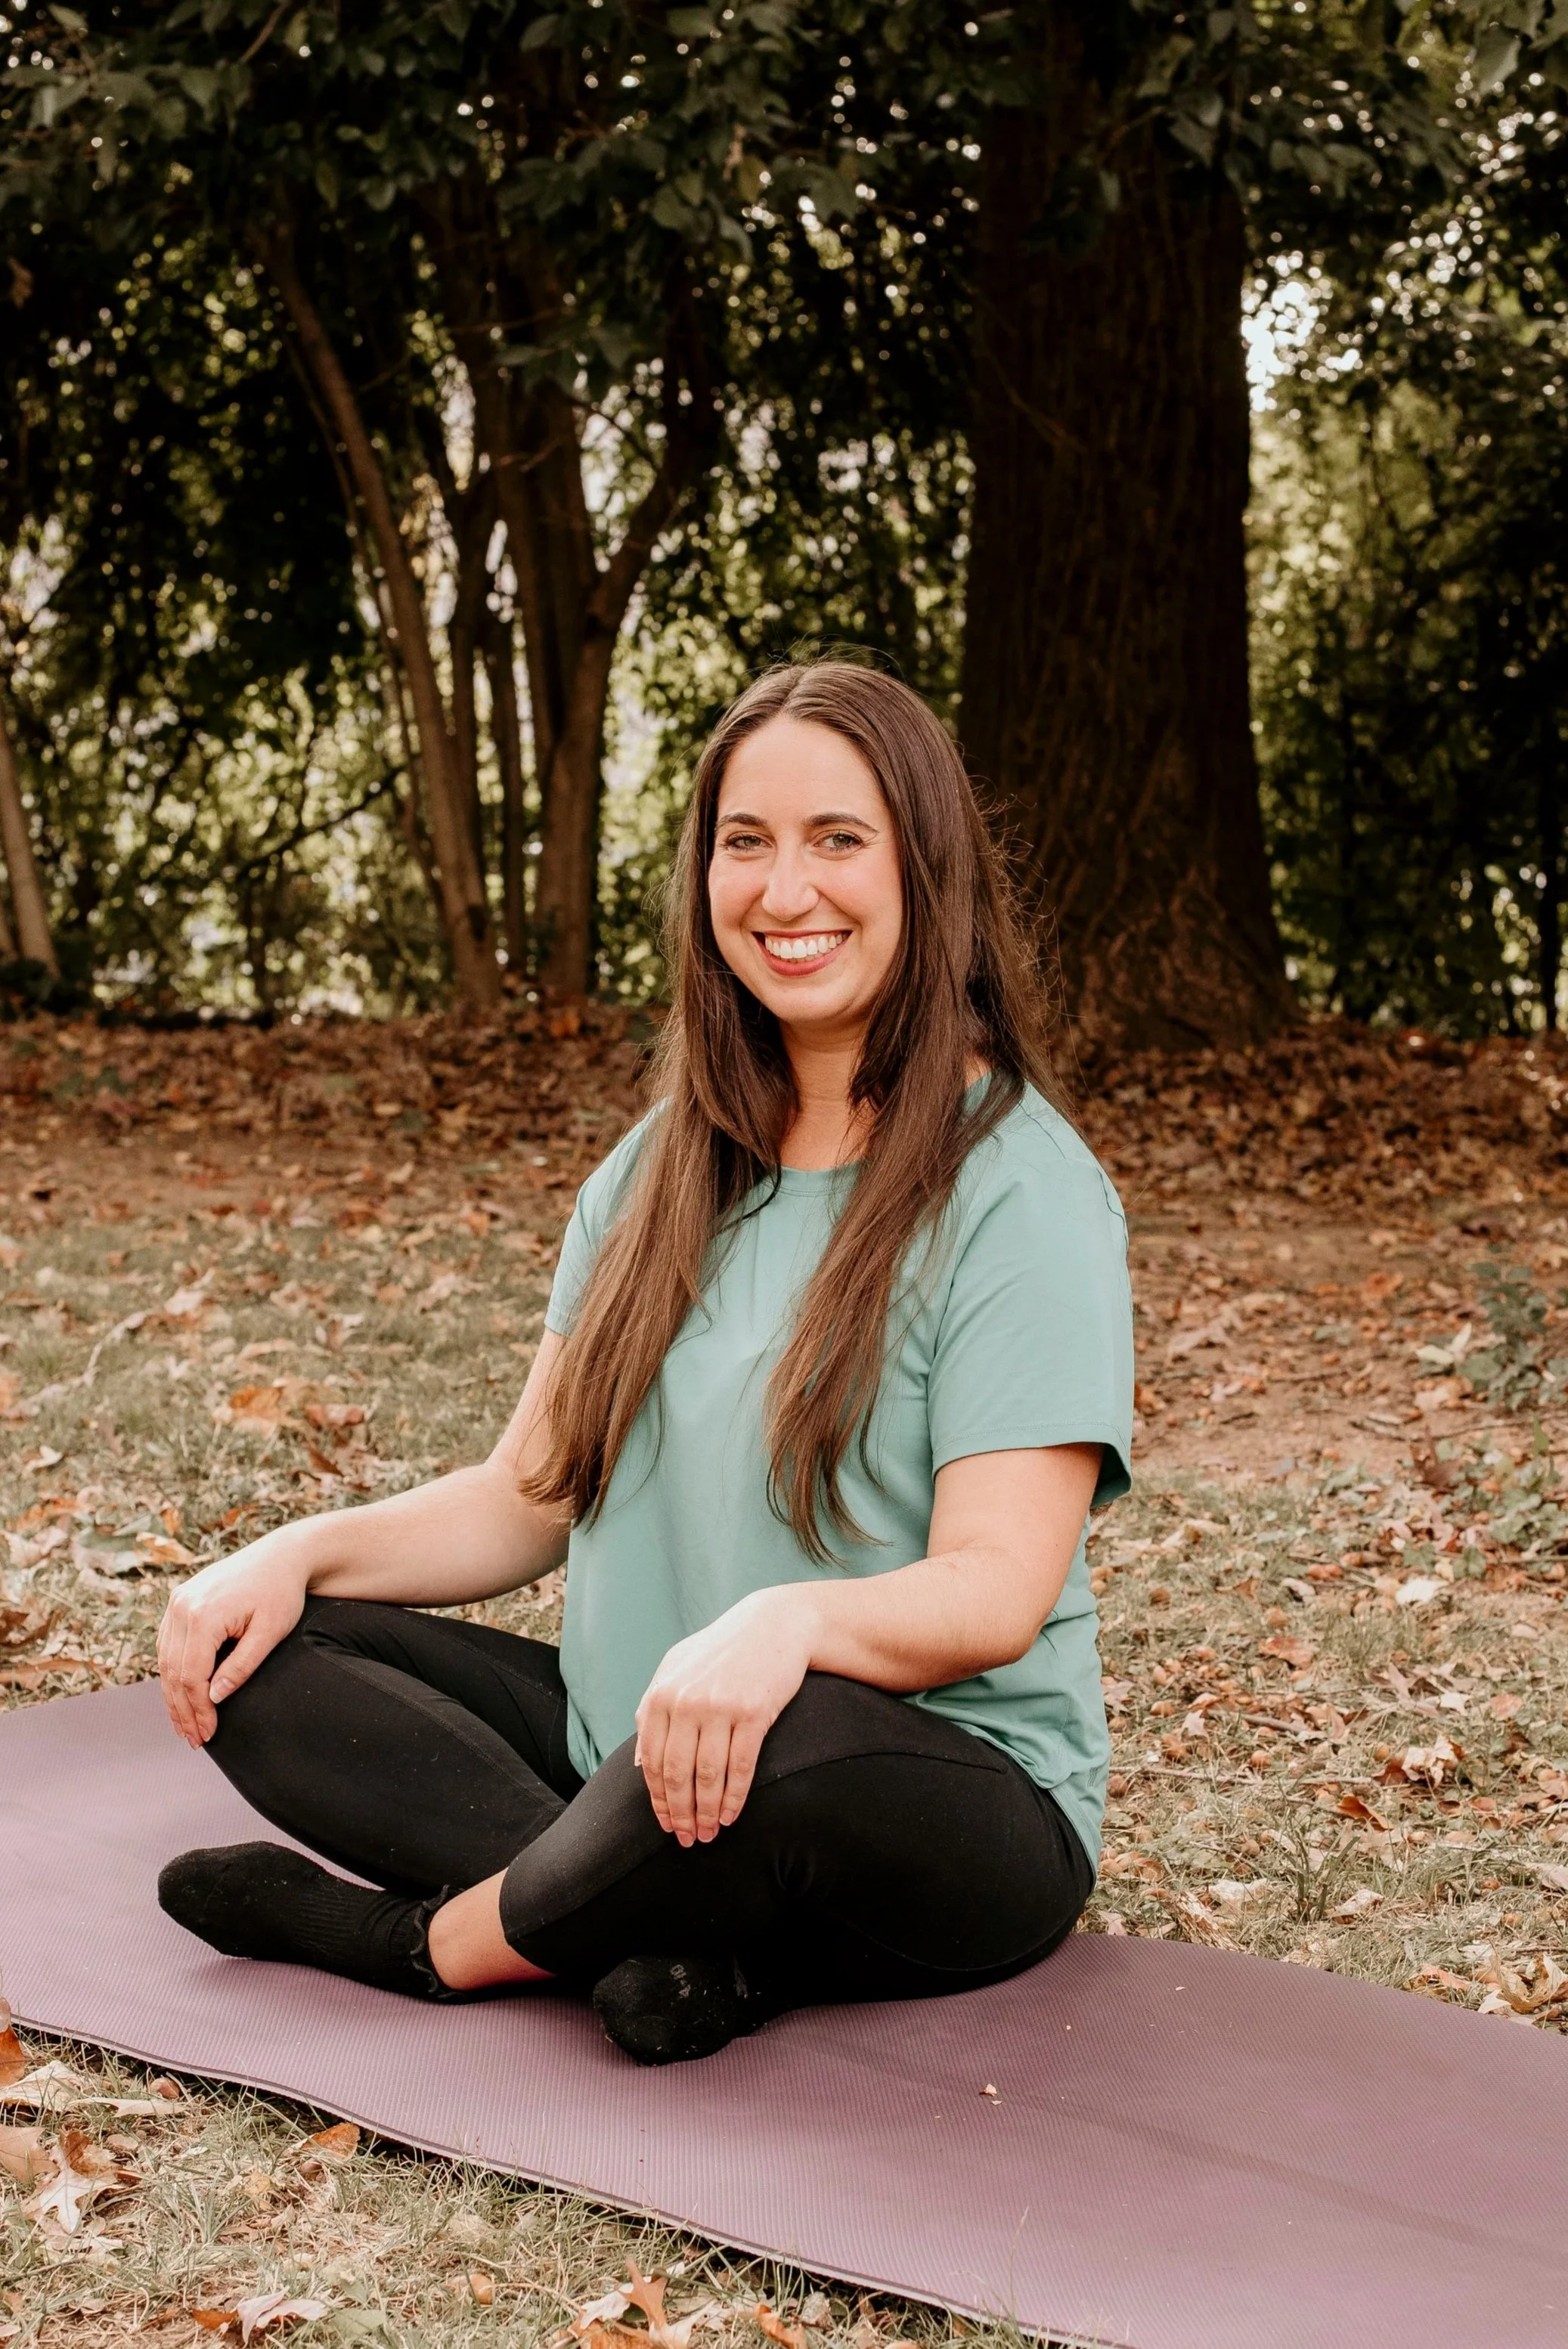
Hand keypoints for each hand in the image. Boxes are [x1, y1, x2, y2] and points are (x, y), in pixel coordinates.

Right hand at [157, 1531, 311, 1747]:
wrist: (281, 1555)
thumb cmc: (282, 1593)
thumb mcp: (270, 1632)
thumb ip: (242, 1666)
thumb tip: (213, 1698)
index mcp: (203, 1614)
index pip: (192, 1676)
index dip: (199, 1710)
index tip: (208, 1735)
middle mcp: (182, 1606)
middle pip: (173, 1671)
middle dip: (183, 1710)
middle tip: (194, 1740)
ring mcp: (177, 1601)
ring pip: (165, 1660)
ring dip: (173, 1695)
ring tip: (185, 1725)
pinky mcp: (180, 1600)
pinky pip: (168, 1644)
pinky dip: (172, 1672)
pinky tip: (181, 1695)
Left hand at [634, 1588, 817, 1845]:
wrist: (774, 1625)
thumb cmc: (722, 1652)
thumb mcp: (676, 1668)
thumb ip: (651, 1709)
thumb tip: (639, 1762)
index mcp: (662, 1695)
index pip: (652, 1762)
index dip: (658, 1800)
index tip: (666, 1825)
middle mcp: (686, 1702)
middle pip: (678, 1774)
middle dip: (681, 1814)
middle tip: (688, 1839)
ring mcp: (720, 1707)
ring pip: (708, 1776)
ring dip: (708, 1812)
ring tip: (710, 1833)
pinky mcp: (754, 1712)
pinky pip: (741, 1766)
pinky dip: (735, 1797)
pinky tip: (732, 1815)